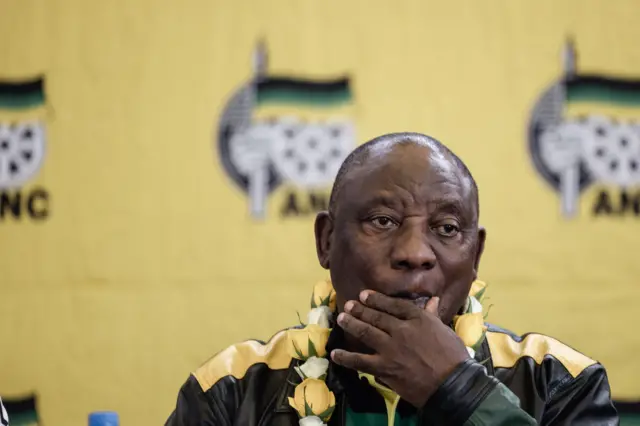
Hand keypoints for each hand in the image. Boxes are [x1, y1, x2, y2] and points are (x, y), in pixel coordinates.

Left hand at [331, 290, 469, 406]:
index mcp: (417, 319)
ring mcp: (390, 348)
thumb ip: (431, 315)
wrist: (452, 384)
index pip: (393, 305)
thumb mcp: (444, 330)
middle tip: (348, 304)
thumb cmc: (453, 356)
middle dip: (360, 309)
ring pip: (366, 333)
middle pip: (376, 316)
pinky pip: (360, 361)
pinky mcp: (384, 367)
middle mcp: (400, 330)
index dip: (377, 299)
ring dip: (352, 324)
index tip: (365, 294)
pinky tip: (335, 354)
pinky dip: (346, 357)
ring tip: (341, 318)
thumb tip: (431, 300)